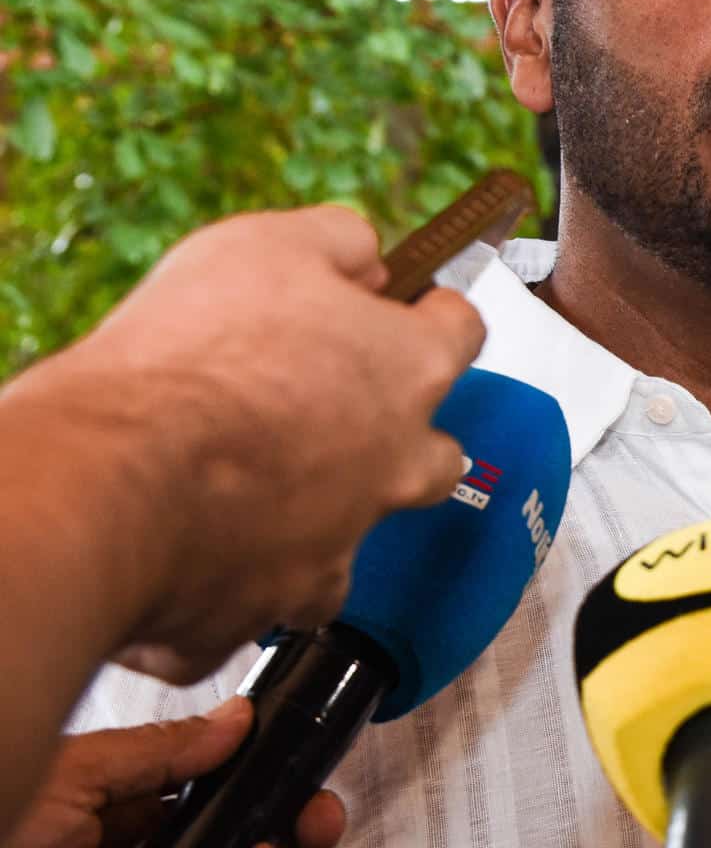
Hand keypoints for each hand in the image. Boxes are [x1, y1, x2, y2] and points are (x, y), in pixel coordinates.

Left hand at [3, 699, 343, 847]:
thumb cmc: (3, 822)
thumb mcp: (72, 776)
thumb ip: (156, 751)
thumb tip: (235, 719)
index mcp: (111, 810)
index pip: (205, 789)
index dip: (260, 779)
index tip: (298, 773)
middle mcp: (133, 845)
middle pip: (232, 831)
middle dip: (285, 820)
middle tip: (316, 819)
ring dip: (272, 844)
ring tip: (290, 839)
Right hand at [36, 205, 484, 681]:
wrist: (110, 477)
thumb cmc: (190, 359)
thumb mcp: (268, 245)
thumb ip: (338, 243)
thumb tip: (365, 255)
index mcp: (409, 372)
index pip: (461, 331)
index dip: (432, 312)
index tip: (411, 306)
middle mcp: (395, 466)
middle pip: (432, 453)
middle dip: (394, 434)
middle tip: (326, 408)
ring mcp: (339, 545)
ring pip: (352, 538)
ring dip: (317, 516)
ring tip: (250, 486)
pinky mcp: (270, 607)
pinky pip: (265, 601)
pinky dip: (237, 582)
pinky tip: (193, 550)